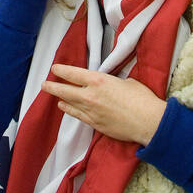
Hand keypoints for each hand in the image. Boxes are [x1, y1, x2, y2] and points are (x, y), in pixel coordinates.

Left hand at [42, 64, 166, 145]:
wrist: (148, 122)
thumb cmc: (141, 98)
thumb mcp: (126, 81)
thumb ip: (111, 82)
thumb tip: (108, 85)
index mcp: (99, 80)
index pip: (73, 73)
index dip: (62, 70)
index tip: (55, 69)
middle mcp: (91, 95)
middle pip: (65, 89)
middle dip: (52, 86)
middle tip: (45, 84)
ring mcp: (91, 111)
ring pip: (69, 103)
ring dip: (60, 98)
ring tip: (54, 95)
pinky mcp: (95, 124)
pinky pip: (77, 116)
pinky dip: (69, 110)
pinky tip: (65, 107)